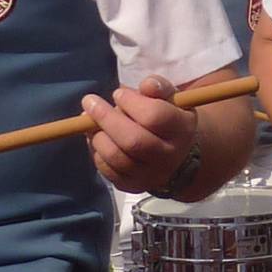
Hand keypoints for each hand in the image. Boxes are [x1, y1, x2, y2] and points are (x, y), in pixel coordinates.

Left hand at [87, 75, 196, 192]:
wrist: (176, 158)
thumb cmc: (169, 119)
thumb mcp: (171, 99)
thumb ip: (159, 88)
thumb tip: (146, 85)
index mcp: (182, 129)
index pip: (155, 117)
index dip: (131, 103)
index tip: (118, 94)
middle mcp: (168, 156)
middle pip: (133, 140)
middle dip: (106, 118)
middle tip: (90, 102)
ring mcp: (150, 175)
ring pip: (117, 157)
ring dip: (98, 136)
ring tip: (90, 121)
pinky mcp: (132, 186)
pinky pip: (108, 171)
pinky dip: (97, 152)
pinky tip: (97, 138)